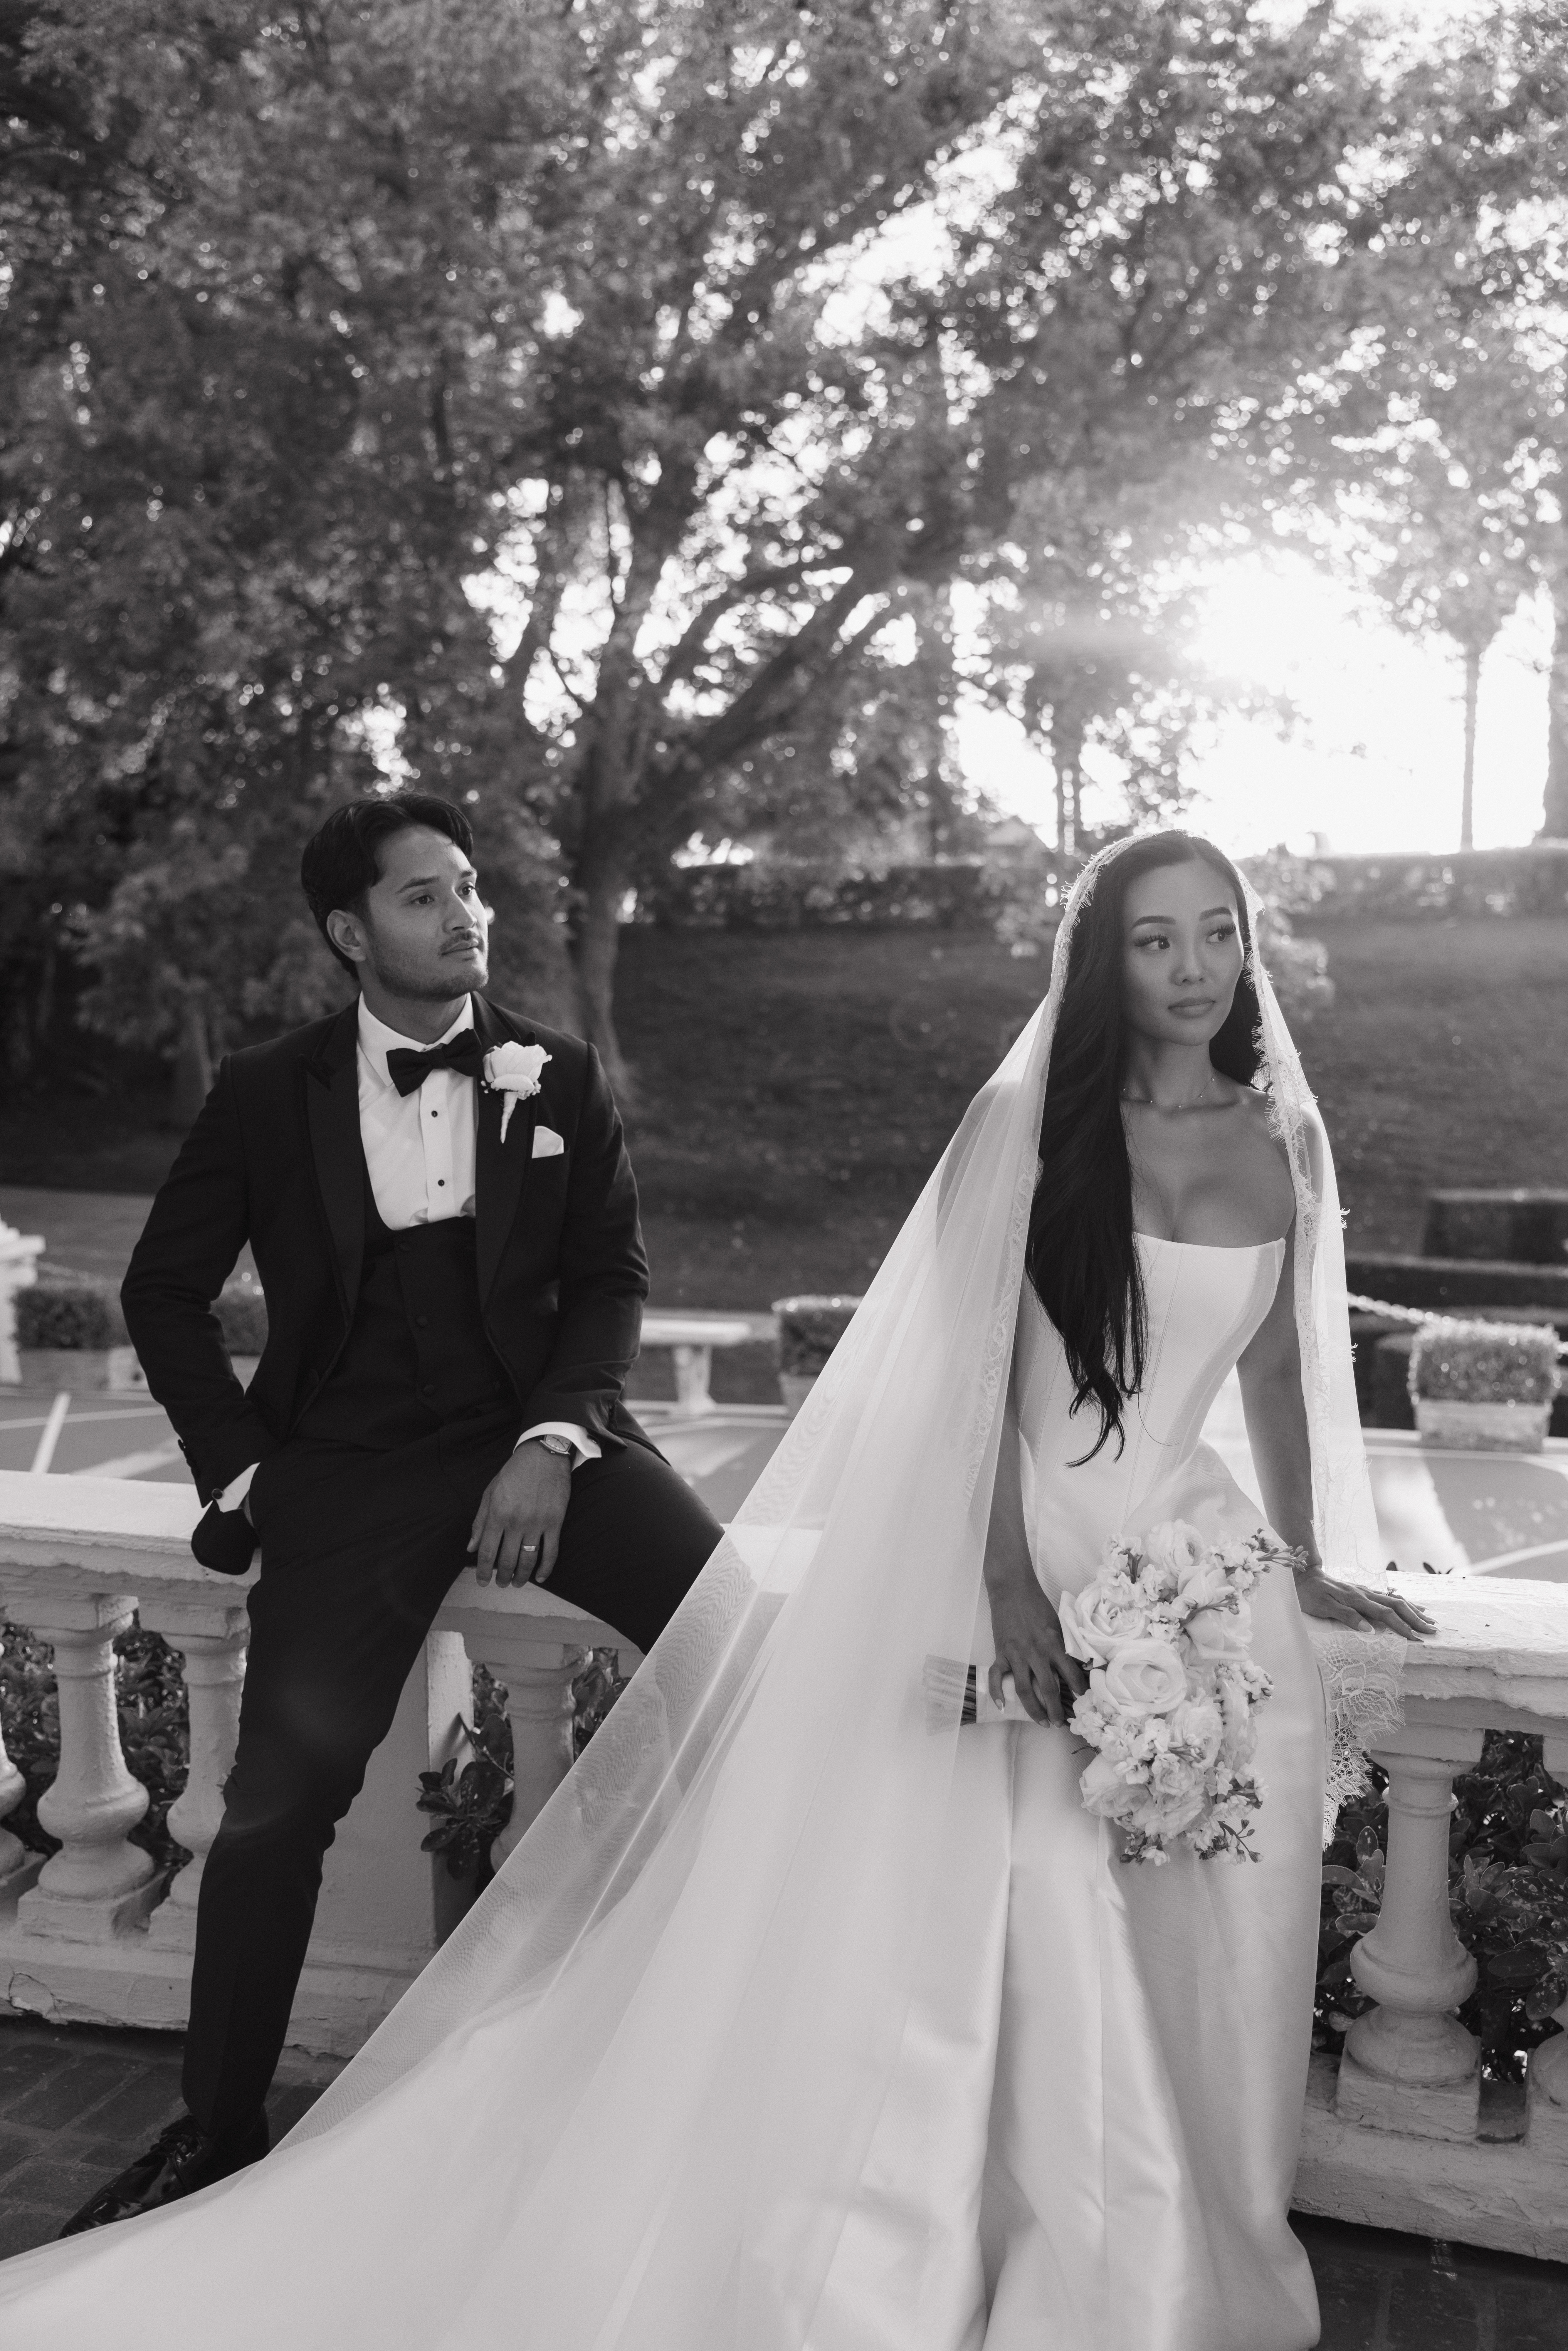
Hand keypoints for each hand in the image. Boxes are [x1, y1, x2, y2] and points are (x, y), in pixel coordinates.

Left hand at [468, 1442, 571, 1588]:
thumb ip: (480, 1521)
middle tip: (501, 1584)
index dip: (482, 1570)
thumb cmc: (514, 1472)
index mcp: (498, 1514)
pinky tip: (540, 1577)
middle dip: (502, 1577)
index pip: (486, 1551)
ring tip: (516, 1583)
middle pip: (507, 1559)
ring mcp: (537, 1523)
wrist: (544, 1454)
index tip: (482, 1581)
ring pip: (528, 1560)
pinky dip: (546, 1568)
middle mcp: (516, 1521)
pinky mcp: (555, 1521)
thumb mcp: (490, 1492)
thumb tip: (470, 1548)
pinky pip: (551, 1551)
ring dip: (521, 1576)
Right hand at [985, 1567, 1087, 1726]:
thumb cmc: (1037, 1605)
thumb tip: (1078, 1667)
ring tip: (1042, 1722)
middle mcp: (1036, 1653)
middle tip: (1061, 1724)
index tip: (1084, 1703)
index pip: (1071, 1675)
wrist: (1012, 1589)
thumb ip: (1065, 1646)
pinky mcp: (1001, 1652)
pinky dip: (996, 1692)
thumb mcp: (1058, 1625)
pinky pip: (997, 1677)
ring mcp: (1017, 1654)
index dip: (1079, 1692)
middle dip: (1056, 1710)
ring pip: (1025, 1690)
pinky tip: (1001, 1706)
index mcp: (1054, 1644)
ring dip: (1034, 1710)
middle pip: (1048, 1689)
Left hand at [1295, 1567, 1435, 1639]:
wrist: (1305, 1575)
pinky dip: (1405, 1603)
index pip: (1385, 1614)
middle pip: (1397, 1605)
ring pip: (1396, 1600)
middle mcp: (1366, 1593)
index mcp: (1357, 1599)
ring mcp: (1367, 1591)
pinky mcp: (1365, 1591)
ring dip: (1414, 1611)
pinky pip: (1389, 1597)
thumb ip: (1347, 1617)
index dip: (1401, 1627)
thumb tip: (1369, 1629)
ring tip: (1430, 1621)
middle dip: (1415, 1619)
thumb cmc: (1311, 1594)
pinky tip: (1414, 1607)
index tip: (1415, 1638)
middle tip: (1432, 1631)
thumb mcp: (1323, 1607)